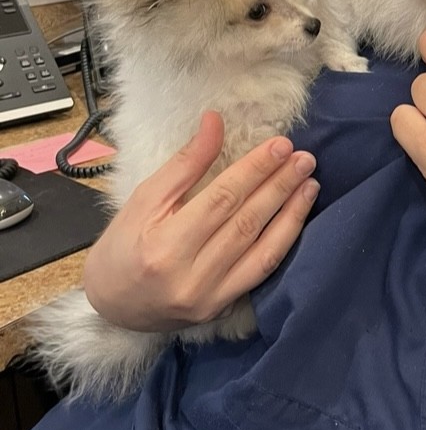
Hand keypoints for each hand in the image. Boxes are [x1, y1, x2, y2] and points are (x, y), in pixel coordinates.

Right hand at [83, 111, 318, 330]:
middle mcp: (189, 275)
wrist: (112, 306)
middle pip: (245, 222)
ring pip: (261, 249)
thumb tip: (215, 121)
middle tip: (304, 159)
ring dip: (291, 213)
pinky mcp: (222, 307)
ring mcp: (209, 296)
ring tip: (310, 184)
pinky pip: (262, 272)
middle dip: (279, 186)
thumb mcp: (144, 198)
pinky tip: (298, 218)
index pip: (221, 199)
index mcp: (163, 244)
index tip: (280, 145)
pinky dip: (284, 242)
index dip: (254, 170)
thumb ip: (184, 163)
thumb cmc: (123, 246)